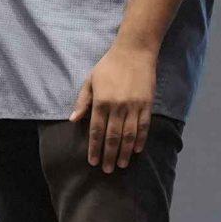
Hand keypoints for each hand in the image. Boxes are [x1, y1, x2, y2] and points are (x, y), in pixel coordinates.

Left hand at [72, 43, 157, 171]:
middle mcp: (117, 107)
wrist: (134, 51)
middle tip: (107, 170)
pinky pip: (144, 126)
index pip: (96, 131)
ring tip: (122, 165)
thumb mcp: (90, 80)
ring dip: (125, 152)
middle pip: (112, 137)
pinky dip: (140, 140)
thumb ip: (82, 101)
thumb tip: (73, 120)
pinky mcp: (147, 104)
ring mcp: (134, 106)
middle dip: (109, 155)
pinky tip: (136, 150)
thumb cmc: (108, 66)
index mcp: (101, 102)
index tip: (92, 161)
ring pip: (129, 135)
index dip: (94, 148)